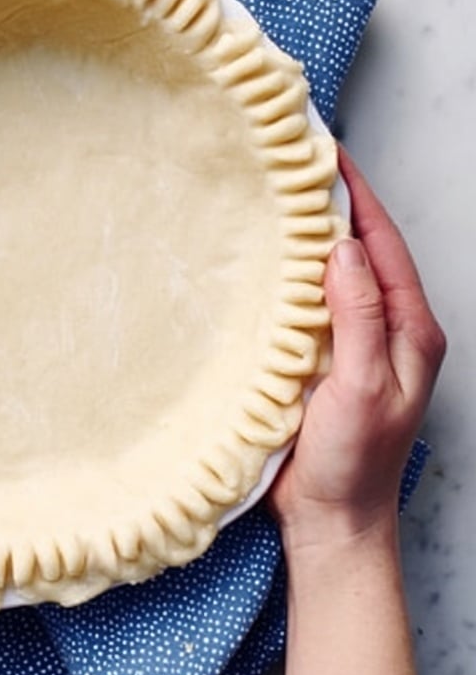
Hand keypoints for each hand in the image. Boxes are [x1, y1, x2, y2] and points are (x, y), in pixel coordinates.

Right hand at [268, 149, 445, 551]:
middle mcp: (386, 331)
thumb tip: (346, 248)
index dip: (359, 196)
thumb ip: (359, 316)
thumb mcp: (362, 387)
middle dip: (335, 205)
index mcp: (410, 331)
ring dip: (309, 238)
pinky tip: (264, 264)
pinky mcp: (322, 361)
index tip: (329, 153)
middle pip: (364, 252)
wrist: (330, 520)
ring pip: (335, 275)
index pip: (385, 246)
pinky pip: (310, 305)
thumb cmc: (353, 464)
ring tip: (277, 200)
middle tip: (296, 165)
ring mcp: (354, 345)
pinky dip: (290, 277)